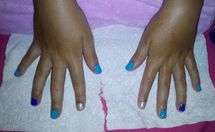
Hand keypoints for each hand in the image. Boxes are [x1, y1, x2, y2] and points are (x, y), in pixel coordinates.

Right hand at [15, 0, 101, 118]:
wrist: (55, 4)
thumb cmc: (74, 20)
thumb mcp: (87, 37)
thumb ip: (91, 55)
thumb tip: (97, 70)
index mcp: (73, 57)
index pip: (78, 80)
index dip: (79, 94)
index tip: (79, 107)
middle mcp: (58, 59)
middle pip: (57, 83)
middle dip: (56, 100)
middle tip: (55, 114)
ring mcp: (45, 53)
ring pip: (40, 75)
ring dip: (38, 90)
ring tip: (35, 103)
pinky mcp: (36, 44)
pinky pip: (29, 58)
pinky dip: (22, 66)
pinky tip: (17, 75)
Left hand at [126, 0, 202, 118]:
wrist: (180, 14)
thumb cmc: (160, 25)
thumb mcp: (145, 39)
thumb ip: (139, 55)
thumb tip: (129, 68)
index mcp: (156, 59)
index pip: (148, 79)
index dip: (144, 93)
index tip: (142, 105)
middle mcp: (168, 63)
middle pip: (165, 84)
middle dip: (162, 100)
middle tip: (163, 114)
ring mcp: (180, 60)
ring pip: (181, 80)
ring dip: (180, 95)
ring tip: (180, 108)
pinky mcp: (189, 54)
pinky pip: (193, 69)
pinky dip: (195, 79)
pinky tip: (197, 89)